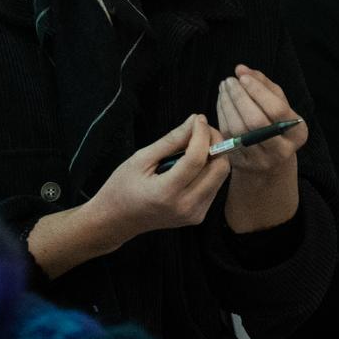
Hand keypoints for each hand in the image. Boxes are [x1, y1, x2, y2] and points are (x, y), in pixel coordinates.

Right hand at [87, 114, 231, 244]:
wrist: (118, 220)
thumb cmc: (122, 187)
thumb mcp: (141, 159)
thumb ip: (170, 140)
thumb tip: (194, 121)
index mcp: (167, 192)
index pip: (196, 159)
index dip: (202, 134)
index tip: (198, 118)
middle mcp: (186, 206)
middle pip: (219, 168)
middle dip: (215, 143)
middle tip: (200, 129)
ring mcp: (194, 214)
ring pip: (221, 177)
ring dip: (214, 155)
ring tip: (195, 144)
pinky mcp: (198, 216)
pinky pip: (214, 186)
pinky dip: (209, 169)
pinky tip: (193, 163)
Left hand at [214, 65, 307, 177]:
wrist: (269, 160)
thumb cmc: (274, 122)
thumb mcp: (277, 102)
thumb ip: (263, 83)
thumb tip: (241, 69)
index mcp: (297, 132)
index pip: (277, 110)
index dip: (258, 91)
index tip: (243, 78)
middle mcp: (282, 150)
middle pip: (256, 122)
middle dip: (239, 97)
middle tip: (229, 81)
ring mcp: (261, 160)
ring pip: (238, 130)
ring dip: (227, 105)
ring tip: (224, 87)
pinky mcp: (242, 164)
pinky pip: (228, 136)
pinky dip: (222, 115)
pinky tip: (221, 101)